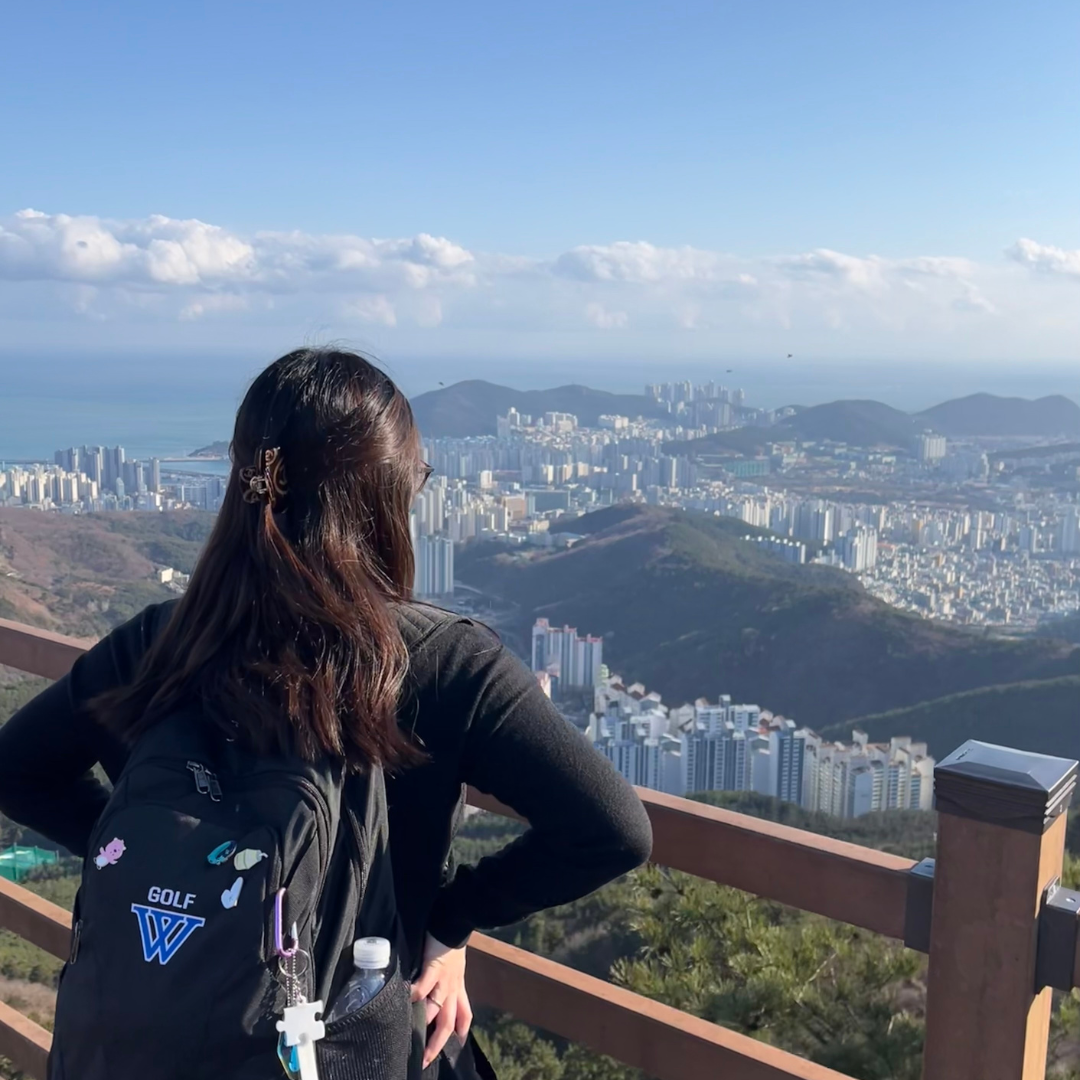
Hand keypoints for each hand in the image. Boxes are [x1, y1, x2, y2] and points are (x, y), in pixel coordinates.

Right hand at [410, 933, 472, 1068]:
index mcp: (458, 987)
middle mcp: (453, 988)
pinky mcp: (435, 967)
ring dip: (425, 1025)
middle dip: (437, 1044)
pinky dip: (416, 994)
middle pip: (448, 1023)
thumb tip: (432, 993)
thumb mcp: (455, 965)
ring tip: (412, 1038)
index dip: (460, 1032)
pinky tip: (407, 1001)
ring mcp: (444, 979)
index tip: (455, 1045)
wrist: (455, 920)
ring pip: (437, 1010)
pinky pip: (426, 985)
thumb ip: (446, 980)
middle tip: (425, 1060)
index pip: (464, 1015)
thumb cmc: (450, 941)